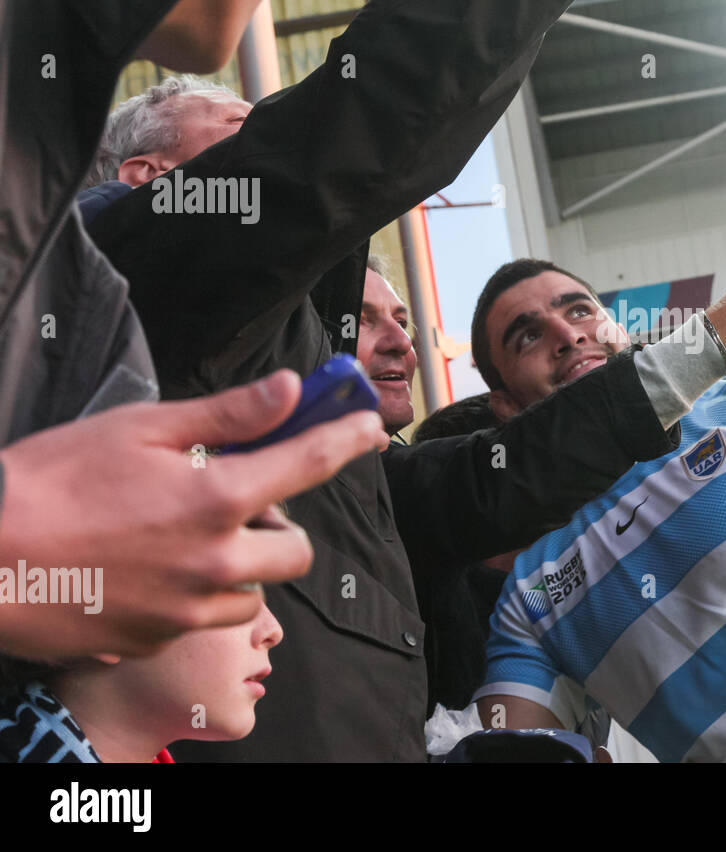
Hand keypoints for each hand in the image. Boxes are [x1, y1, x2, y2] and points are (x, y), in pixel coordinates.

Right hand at [0, 369, 387, 660]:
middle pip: (297, 551)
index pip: (309, 464)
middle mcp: (216, 563)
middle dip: (283, 526)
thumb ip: (227, 414)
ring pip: (254, 592)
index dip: (347, 439)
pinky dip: (196, 594)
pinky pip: (203, 618)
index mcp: (218, 500)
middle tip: (242, 502)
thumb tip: (290, 389)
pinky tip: (151, 568)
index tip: (369, 427)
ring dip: (242, 565)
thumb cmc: (52, 481)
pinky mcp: (156, 639)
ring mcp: (187, 610)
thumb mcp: (141, 429)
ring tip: (190, 536)